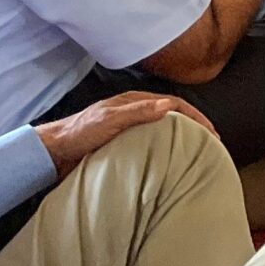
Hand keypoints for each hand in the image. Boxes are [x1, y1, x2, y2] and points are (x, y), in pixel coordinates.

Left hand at [37, 94, 213, 177]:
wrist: (52, 154)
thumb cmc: (78, 134)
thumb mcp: (107, 120)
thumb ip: (136, 112)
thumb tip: (168, 106)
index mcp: (134, 103)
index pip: (175, 105)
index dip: (197, 117)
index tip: (212, 133)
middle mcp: (135, 114)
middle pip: (173, 117)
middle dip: (195, 127)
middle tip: (211, 144)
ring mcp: (129, 130)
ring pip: (163, 131)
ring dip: (182, 139)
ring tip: (196, 153)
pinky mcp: (123, 146)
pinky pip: (152, 144)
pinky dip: (166, 150)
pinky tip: (170, 163)